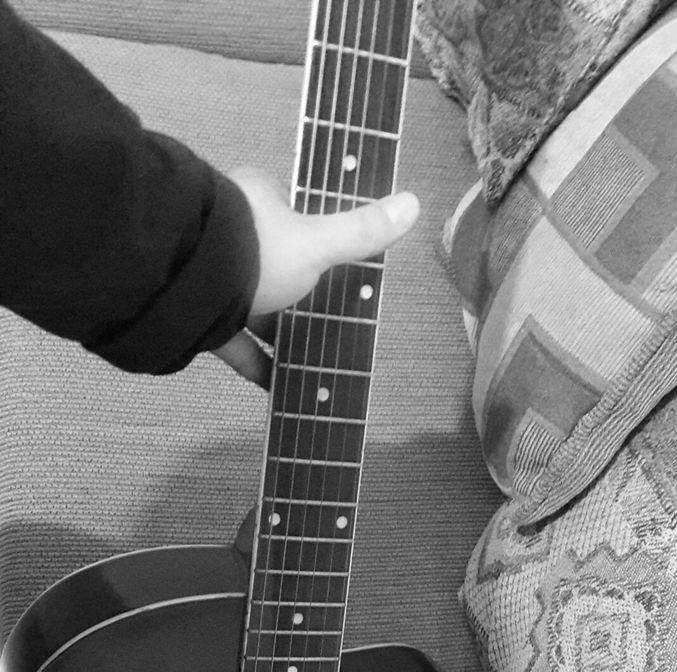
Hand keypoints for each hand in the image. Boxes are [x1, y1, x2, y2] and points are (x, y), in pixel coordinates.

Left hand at [211, 167, 419, 386]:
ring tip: (308, 354)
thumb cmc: (256, 251)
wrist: (184, 278)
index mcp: (259, 203)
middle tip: (328, 319)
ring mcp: (211, 275)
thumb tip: (413, 202)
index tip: (336, 265)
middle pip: (271, 263)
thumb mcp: (317, 243)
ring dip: (275, 328)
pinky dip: (253, 361)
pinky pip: (230, 340)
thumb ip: (360, 233)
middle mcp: (231, 234)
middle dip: (295, 291)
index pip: (291, 214)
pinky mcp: (196, 314)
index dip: (314, 236)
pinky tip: (275, 384)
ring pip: (249, 303)